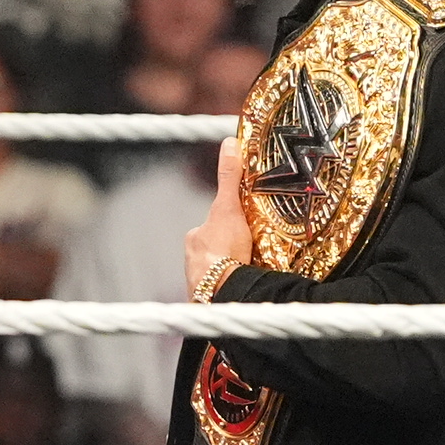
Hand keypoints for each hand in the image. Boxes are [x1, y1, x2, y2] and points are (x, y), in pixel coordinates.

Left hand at [183, 134, 254, 299]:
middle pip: (217, 248)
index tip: (244, 231)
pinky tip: (244, 290)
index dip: (230, 225)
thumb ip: (229, 178)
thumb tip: (229, 142)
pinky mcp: (208, 303)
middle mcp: (192, 261)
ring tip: (251, 272)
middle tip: (252, 252)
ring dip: (233, 271)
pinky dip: (232, 289)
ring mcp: (199, 283)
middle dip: (232, 251)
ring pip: (220, 270)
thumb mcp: (229, 208)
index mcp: (194, 239)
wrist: (222, 296)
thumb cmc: (223, 251)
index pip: (214, 226)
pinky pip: (222, 290)